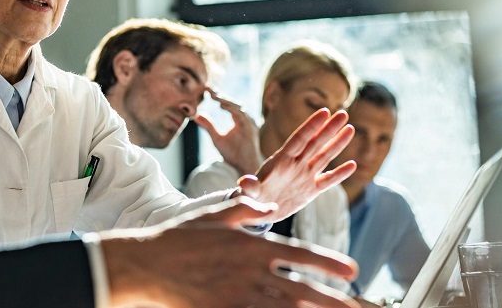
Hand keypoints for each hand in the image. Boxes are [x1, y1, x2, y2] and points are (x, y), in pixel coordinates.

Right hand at [101, 198, 358, 307]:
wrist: (145, 265)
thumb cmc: (179, 238)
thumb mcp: (214, 215)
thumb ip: (246, 208)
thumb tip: (269, 204)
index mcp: (252, 245)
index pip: (301, 255)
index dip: (328, 264)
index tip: (351, 271)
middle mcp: (250, 273)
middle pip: (302, 291)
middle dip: (333, 300)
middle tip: (357, 306)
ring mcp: (238, 296)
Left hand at [194, 88, 263, 174]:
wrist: (245, 167)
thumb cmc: (233, 154)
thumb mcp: (217, 138)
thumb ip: (208, 126)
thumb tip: (196, 115)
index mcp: (239, 120)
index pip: (228, 104)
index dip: (218, 97)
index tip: (206, 90)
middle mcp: (246, 119)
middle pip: (233, 103)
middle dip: (221, 95)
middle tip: (208, 89)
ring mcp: (250, 123)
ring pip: (237, 107)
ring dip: (225, 100)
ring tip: (213, 95)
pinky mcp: (251, 129)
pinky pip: (241, 115)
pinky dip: (231, 109)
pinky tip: (221, 105)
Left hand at [237, 108, 355, 220]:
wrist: (257, 210)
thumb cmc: (250, 198)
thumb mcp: (248, 193)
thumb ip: (249, 187)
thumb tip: (244, 182)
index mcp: (281, 160)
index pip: (299, 139)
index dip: (311, 126)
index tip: (324, 111)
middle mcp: (295, 164)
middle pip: (315, 143)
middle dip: (329, 128)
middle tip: (343, 114)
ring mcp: (304, 176)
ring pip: (324, 157)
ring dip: (337, 144)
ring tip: (350, 129)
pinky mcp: (310, 191)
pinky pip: (328, 180)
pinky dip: (340, 174)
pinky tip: (353, 165)